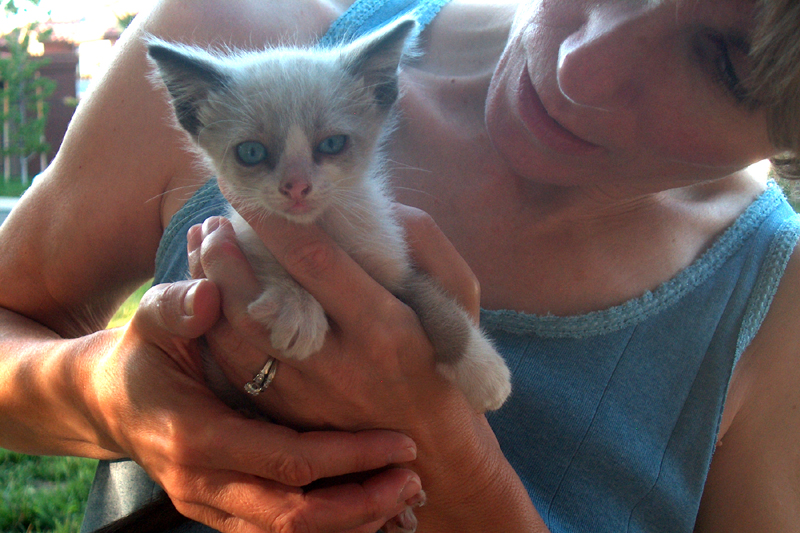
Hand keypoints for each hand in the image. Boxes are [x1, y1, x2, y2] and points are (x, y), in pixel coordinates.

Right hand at [89, 278, 421, 532]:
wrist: (109, 401)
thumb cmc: (144, 353)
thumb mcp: (151, 321)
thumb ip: (177, 306)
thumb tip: (211, 296)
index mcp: (195, 435)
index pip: (286, 460)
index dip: (347, 457)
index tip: (401, 442)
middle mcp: (202, 483)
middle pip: (294, 516)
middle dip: (361, 504)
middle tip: (413, 480)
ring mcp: (209, 505)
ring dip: (351, 523)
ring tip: (402, 497)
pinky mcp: (219, 512)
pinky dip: (327, 527)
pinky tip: (368, 509)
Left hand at [189, 214, 472, 431]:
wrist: (431, 447)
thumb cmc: (438, 363)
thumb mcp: (446, 307)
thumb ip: (406, 253)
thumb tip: (348, 213)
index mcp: (384, 327)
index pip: (316, 261)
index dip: (277, 223)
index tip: (254, 193)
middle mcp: (340, 362)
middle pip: (261, 299)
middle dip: (227, 254)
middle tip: (213, 221)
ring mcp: (307, 393)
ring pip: (237, 334)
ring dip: (211, 286)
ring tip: (204, 248)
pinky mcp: (285, 413)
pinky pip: (235, 367)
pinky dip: (214, 326)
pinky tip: (209, 296)